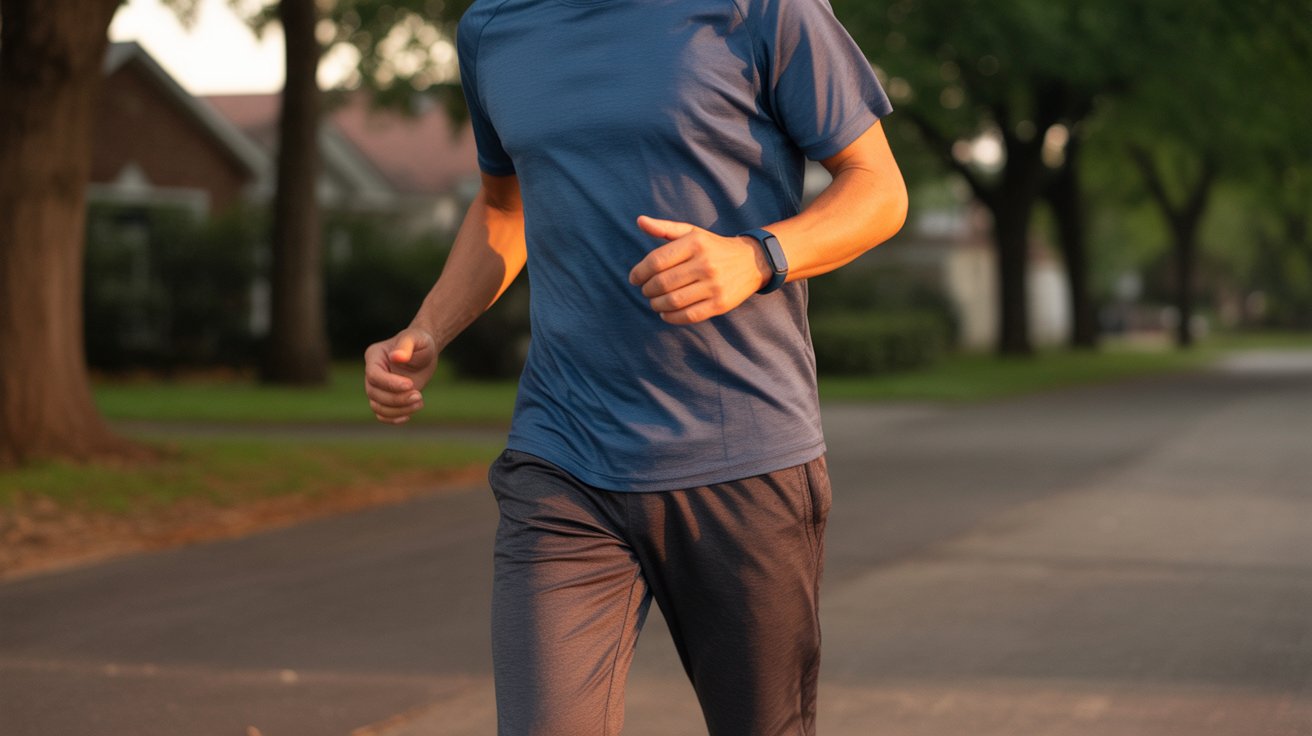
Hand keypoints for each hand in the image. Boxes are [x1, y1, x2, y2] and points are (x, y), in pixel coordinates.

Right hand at [363, 328, 437, 423]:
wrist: (425, 352)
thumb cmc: (420, 341)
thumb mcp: (416, 338)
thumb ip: (406, 346)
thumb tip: (397, 357)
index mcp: (374, 356)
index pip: (373, 375)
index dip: (390, 383)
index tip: (411, 384)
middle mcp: (372, 373)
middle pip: (374, 393)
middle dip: (396, 399)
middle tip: (419, 396)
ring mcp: (378, 387)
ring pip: (377, 406)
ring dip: (397, 410)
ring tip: (419, 402)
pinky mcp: (387, 397)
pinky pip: (381, 414)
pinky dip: (392, 418)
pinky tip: (409, 415)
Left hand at [628, 216, 770, 324]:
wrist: (753, 261)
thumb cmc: (713, 247)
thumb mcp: (692, 232)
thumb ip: (665, 228)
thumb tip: (640, 221)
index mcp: (695, 243)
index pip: (656, 261)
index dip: (639, 272)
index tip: (634, 278)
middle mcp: (705, 263)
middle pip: (663, 283)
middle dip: (647, 290)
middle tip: (645, 291)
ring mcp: (714, 285)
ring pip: (673, 301)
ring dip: (656, 304)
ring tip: (654, 302)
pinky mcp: (720, 304)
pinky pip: (689, 315)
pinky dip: (671, 317)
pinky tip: (665, 313)